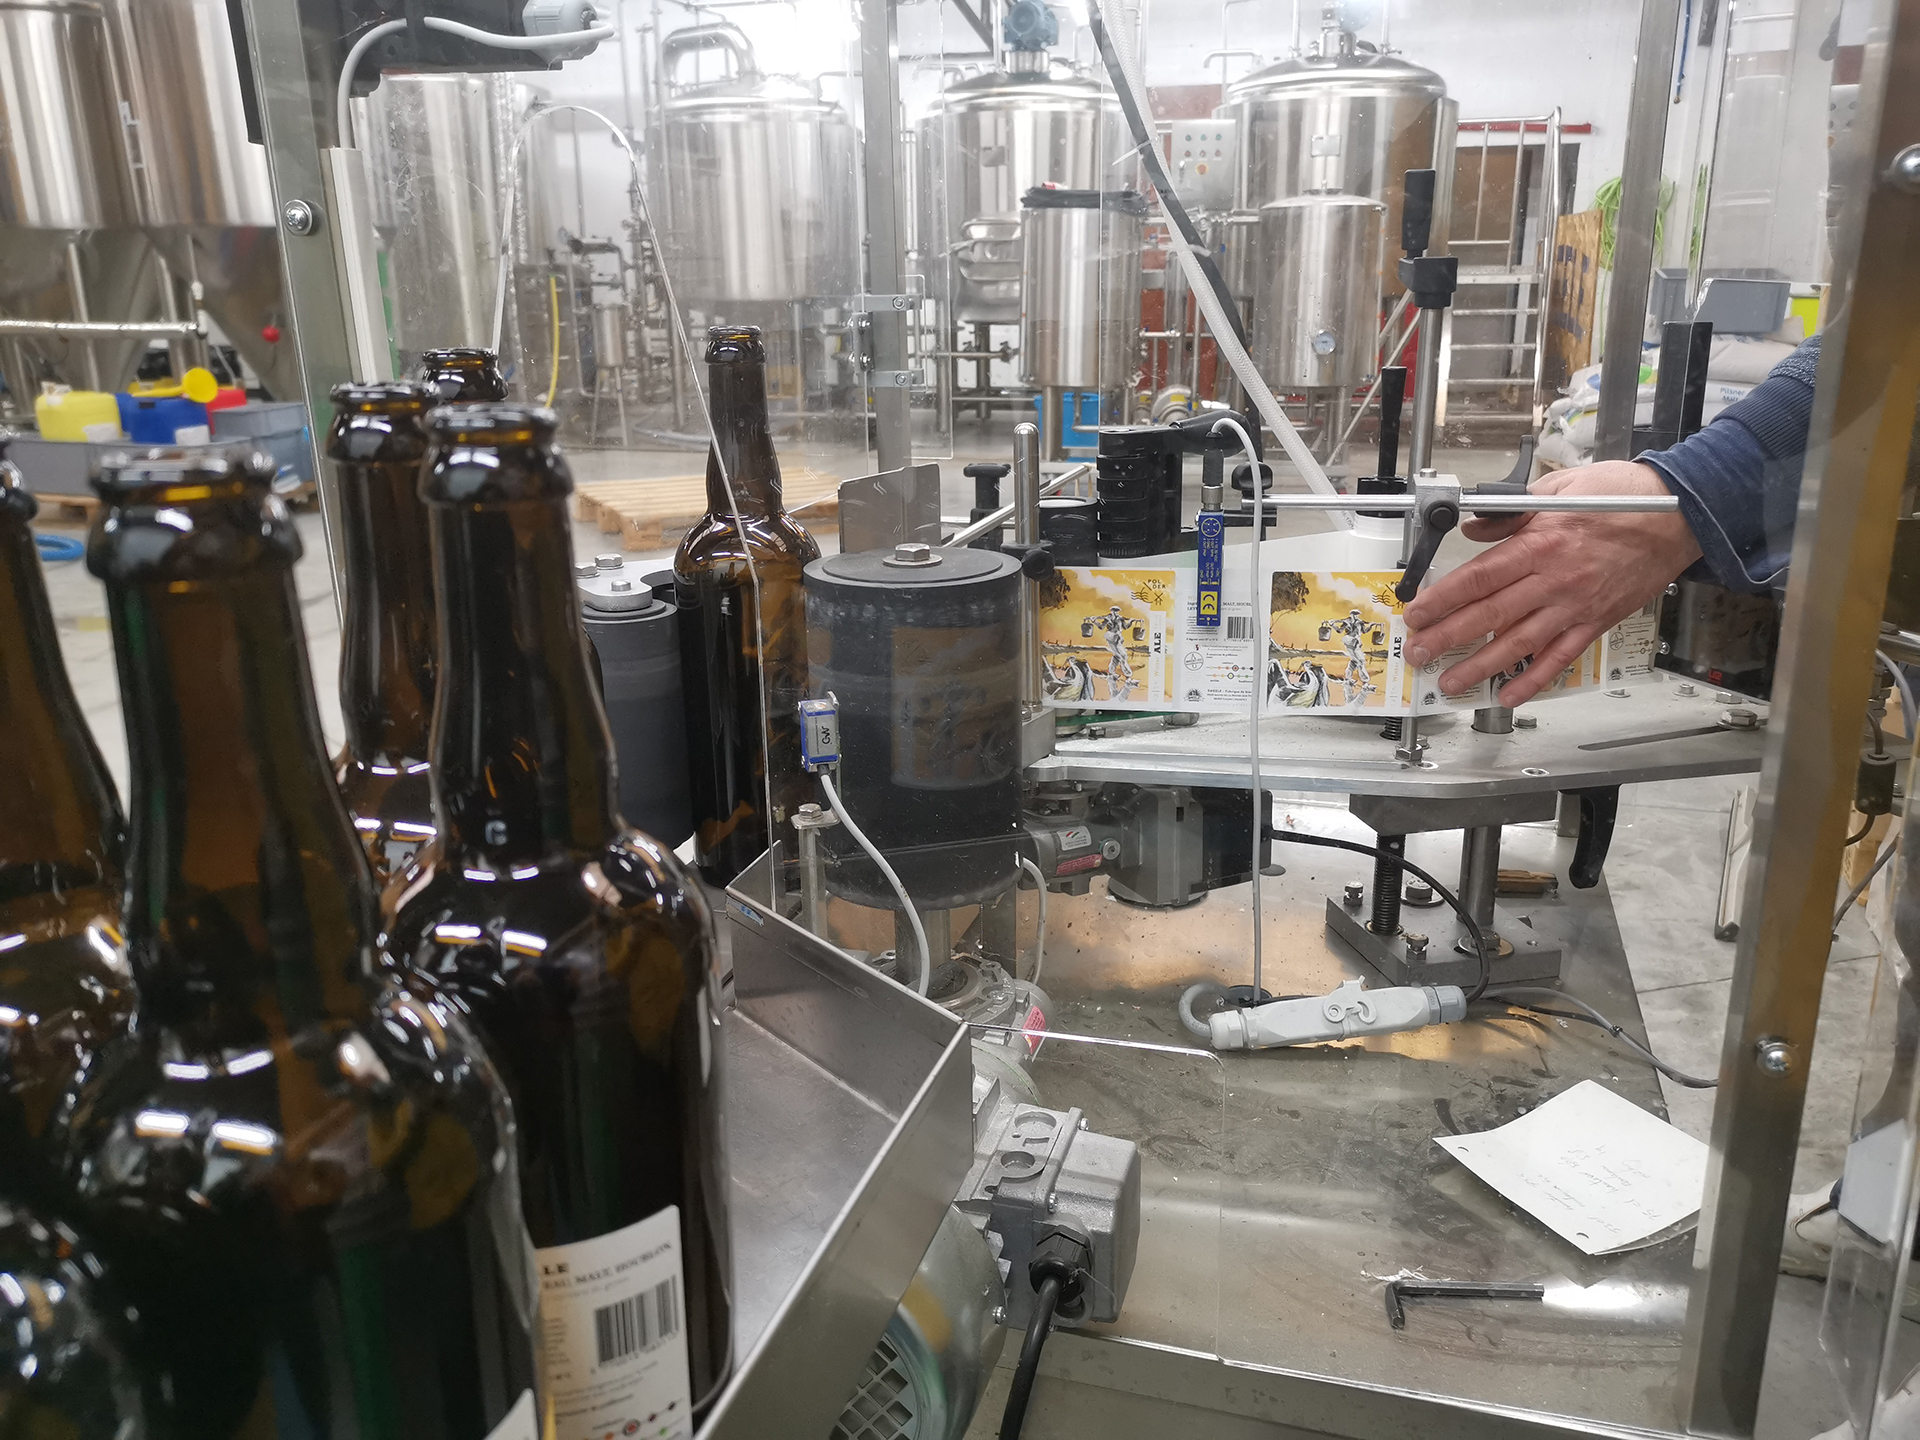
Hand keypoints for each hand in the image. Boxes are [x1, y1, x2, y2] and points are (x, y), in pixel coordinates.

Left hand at [1401, 461, 1701, 705]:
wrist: (1681, 514)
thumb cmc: (1623, 496)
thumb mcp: (1559, 488)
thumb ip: (1512, 512)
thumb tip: (1475, 530)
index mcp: (1541, 542)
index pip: (1479, 577)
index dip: (1443, 599)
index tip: (1417, 614)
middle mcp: (1554, 579)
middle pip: (1489, 615)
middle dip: (1448, 638)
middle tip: (1419, 654)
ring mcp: (1575, 605)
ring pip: (1519, 643)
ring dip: (1481, 667)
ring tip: (1451, 682)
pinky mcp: (1596, 621)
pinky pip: (1560, 657)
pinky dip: (1534, 679)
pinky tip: (1509, 694)